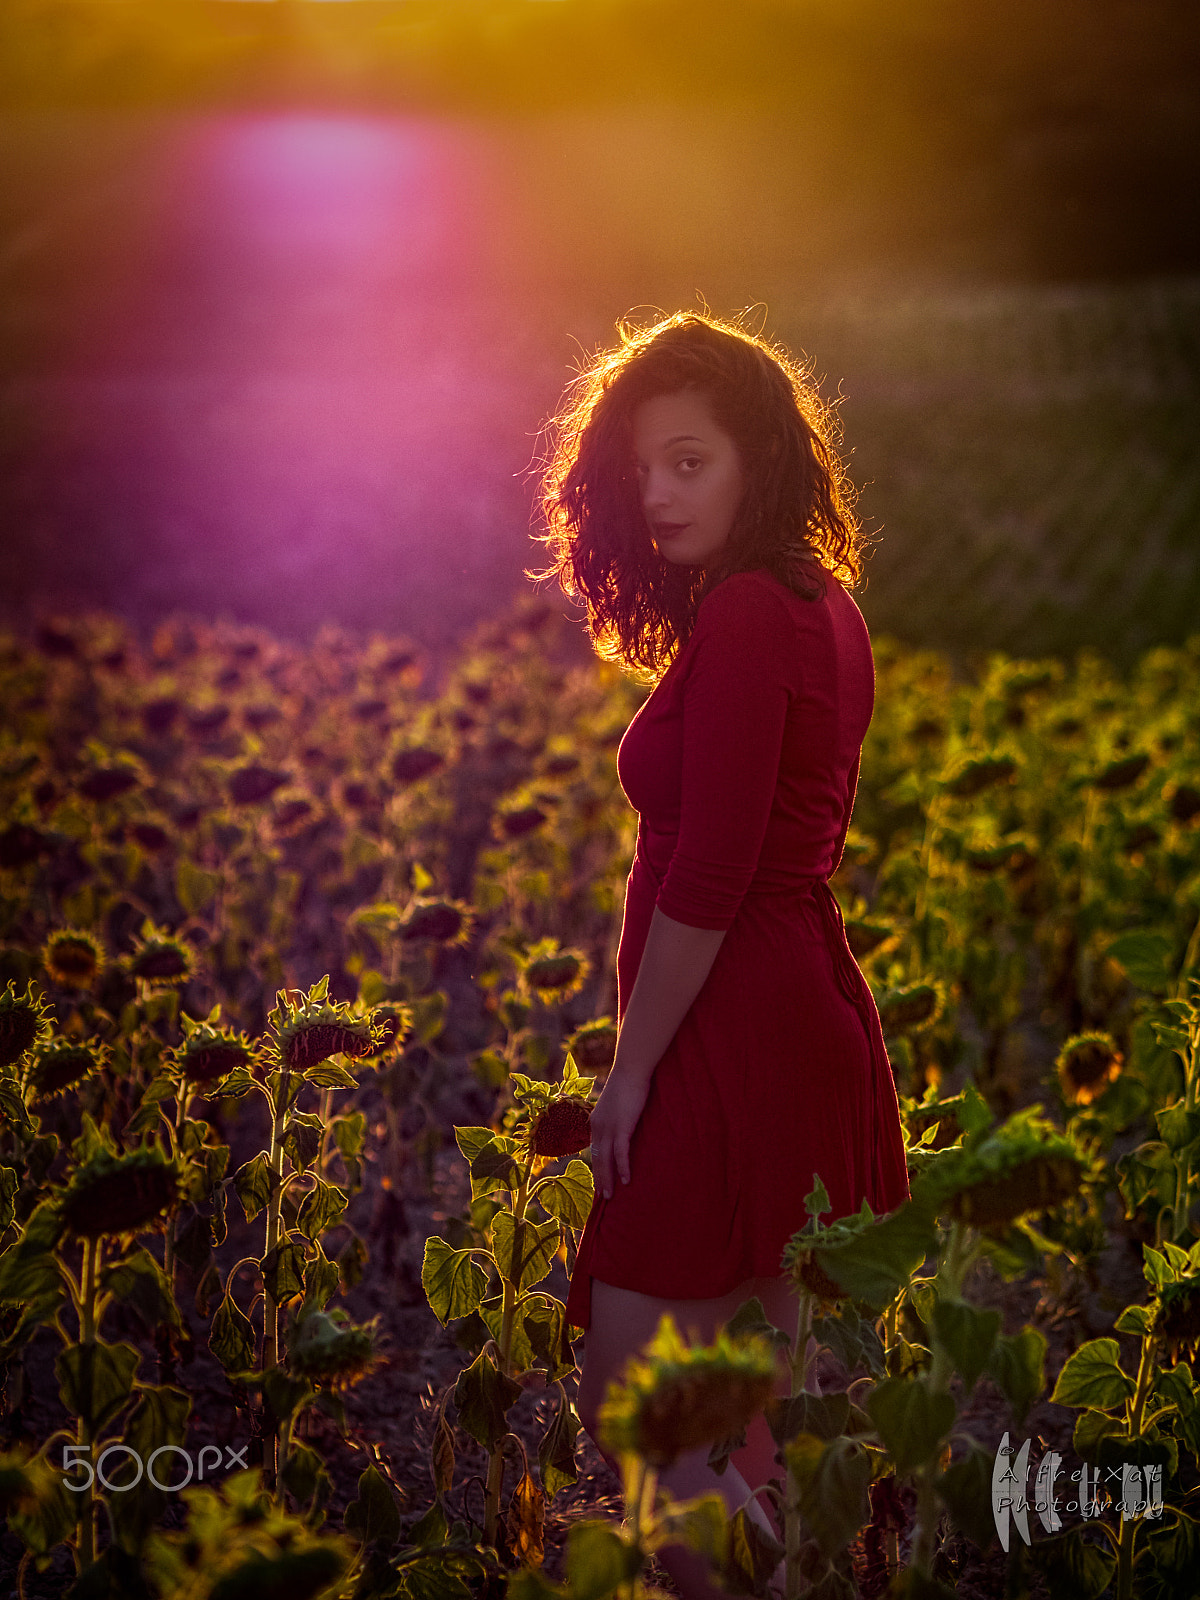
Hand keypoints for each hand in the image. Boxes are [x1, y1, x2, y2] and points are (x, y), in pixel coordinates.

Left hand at [589, 1067, 651, 1199]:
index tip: (599, 1182)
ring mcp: (609, 1127)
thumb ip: (617, 1118)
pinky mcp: (622, 1126)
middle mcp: (598, 1127)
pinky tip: (626, 1180)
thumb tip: (623, 1129)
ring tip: (610, 1196)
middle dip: (600, 1179)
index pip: (594, 1150)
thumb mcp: (617, 1105)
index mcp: (595, 1122)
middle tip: (603, 1197)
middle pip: (597, 1159)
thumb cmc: (628, 1085)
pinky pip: (621, 1153)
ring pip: (605, 1160)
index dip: (597, 1167)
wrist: (631, 1069)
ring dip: (608, 1179)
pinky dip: (622, 1167)